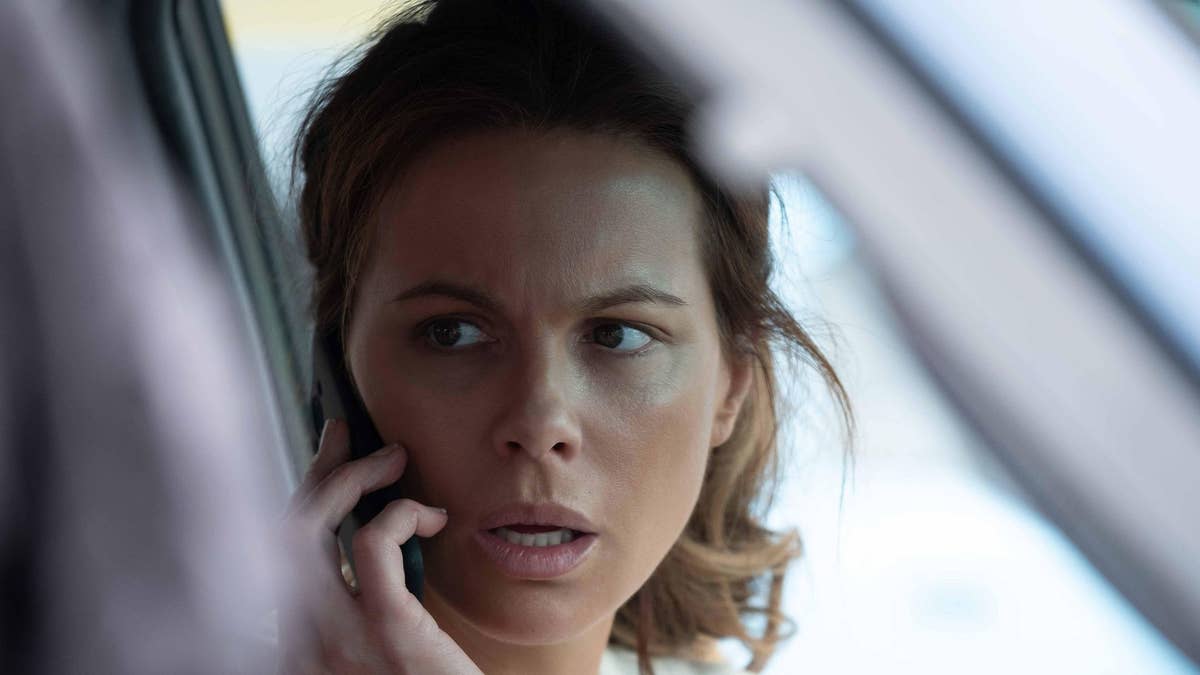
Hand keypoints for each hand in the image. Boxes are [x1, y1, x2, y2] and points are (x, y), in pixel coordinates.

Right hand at [278, 419, 481, 673]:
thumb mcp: (372, 649)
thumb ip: (356, 605)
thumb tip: (365, 537)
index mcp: (296, 644)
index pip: (275, 554)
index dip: (297, 498)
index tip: (325, 460)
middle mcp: (298, 643)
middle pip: (281, 533)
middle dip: (314, 472)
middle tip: (348, 435)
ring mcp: (334, 640)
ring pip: (309, 529)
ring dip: (350, 478)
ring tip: (391, 459)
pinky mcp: (385, 632)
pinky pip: (372, 546)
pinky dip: (397, 514)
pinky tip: (429, 517)